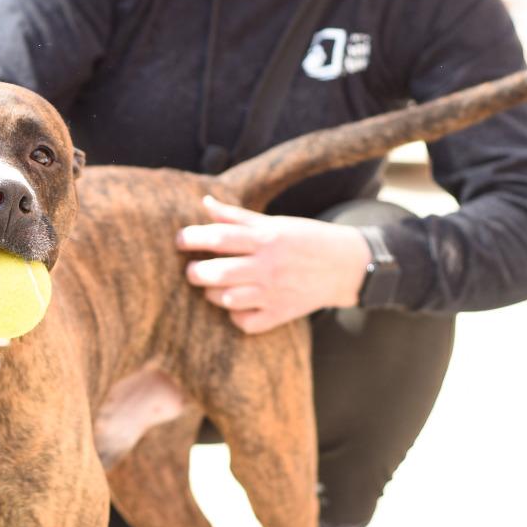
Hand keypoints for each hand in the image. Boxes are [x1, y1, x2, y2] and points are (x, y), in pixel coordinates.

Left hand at [177, 195, 372, 332]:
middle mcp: (269, 266)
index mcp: (266, 238)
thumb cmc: (305, 240)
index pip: (219, 237)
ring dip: (212, 294)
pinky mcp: (280, 315)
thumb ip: (237, 217)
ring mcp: (274, 293)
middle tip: (192, 270)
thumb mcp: (274, 223)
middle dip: (196, 272)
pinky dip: (234, 316)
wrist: (346, 266)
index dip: (192, 238)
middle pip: (218, 273)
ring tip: (212, 286)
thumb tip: (205, 203)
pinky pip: (245, 323)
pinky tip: (235, 305)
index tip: (179, 241)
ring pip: (227, 300)